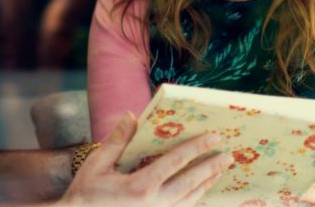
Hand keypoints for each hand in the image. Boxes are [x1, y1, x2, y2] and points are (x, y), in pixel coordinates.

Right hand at [59, 111, 231, 206]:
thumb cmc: (85, 195)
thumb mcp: (97, 165)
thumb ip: (117, 141)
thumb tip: (131, 116)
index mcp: (140, 186)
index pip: (176, 162)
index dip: (197, 148)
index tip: (214, 137)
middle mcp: (154, 204)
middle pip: (191, 182)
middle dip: (211, 167)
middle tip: (229, 155)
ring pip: (190, 200)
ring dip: (207, 184)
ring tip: (221, 171)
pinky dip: (194, 199)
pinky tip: (201, 191)